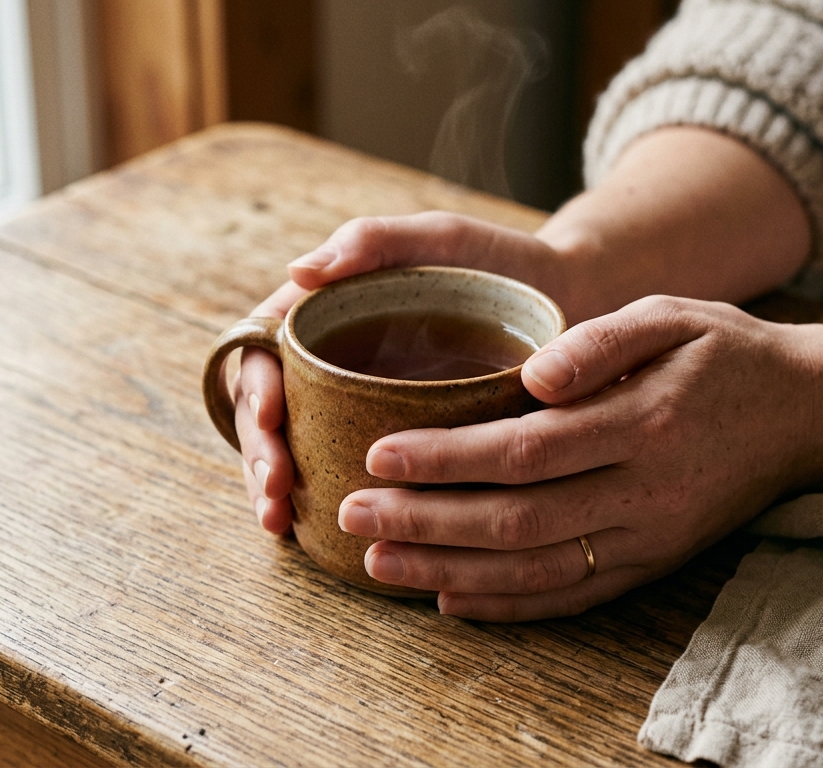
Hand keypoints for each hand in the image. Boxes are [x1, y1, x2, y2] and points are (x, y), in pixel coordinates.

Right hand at [236, 213, 576, 534]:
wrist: (569, 304)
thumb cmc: (502, 263)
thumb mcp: (440, 240)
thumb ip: (374, 241)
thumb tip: (297, 272)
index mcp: (326, 316)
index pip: (263, 351)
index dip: (254, 388)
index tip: (270, 420)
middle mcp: (334, 365)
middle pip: (268, 412)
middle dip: (260, 453)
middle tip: (273, 493)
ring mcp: (359, 408)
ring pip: (296, 451)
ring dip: (277, 490)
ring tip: (281, 523)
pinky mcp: (395, 445)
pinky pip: (345, 475)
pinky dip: (323, 504)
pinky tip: (318, 536)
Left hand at [334, 295, 819, 620]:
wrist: (807, 416)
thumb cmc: (727, 353)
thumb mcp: (673, 316)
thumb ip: (602, 341)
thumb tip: (532, 376)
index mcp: (645, 422)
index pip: (525, 451)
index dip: (446, 460)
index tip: (378, 454)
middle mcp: (646, 493)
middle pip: (517, 521)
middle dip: (425, 522)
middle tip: (351, 513)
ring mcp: (651, 539)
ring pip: (535, 570)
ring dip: (449, 572)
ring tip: (379, 564)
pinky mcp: (654, 564)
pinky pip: (573, 597)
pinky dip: (508, 604)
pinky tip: (451, 599)